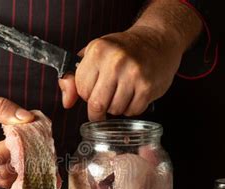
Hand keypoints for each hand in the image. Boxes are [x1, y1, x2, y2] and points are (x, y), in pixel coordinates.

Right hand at [0, 66, 33, 188]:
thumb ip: (0, 108)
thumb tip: (28, 119)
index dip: (18, 146)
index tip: (32, 132)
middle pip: (2, 172)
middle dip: (23, 158)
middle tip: (38, 140)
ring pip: (2, 180)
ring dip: (20, 167)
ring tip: (33, 148)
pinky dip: (13, 168)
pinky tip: (22, 155)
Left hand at [58, 25, 183, 120]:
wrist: (157, 41)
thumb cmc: (123, 49)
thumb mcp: (93, 55)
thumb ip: (73, 78)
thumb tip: (67, 102)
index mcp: (98, 51)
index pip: (81, 90)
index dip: (87, 94)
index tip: (94, 88)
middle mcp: (115, 61)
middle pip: (96, 104)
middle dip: (99, 109)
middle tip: (106, 100)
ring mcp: (133, 74)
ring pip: (115, 110)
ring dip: (116, 108)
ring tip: (122, 92)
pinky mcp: (147, 87)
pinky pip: (132, 111)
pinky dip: (131, 108)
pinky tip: (134, 95)